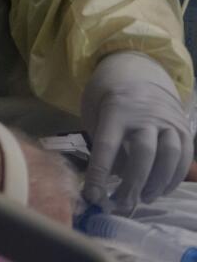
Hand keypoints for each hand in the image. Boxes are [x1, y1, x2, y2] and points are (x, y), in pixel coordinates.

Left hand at [80, 52, 192, 208]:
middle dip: (133, 182)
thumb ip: (105, 142)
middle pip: (143, 152)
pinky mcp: (184, 128)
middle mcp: (144, 114)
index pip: (107, 145)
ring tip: (144, 198)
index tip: (93, 196)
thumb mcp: (95, 113)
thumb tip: (113, 180)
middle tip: (122, 203)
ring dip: (158, 182)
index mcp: (115, 110)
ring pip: (169, 154)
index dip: (100, 173)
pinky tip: (162, 190)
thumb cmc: (108, 99)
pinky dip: (175, 177)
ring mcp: (168, 120)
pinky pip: (185, 156)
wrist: (137, 73)